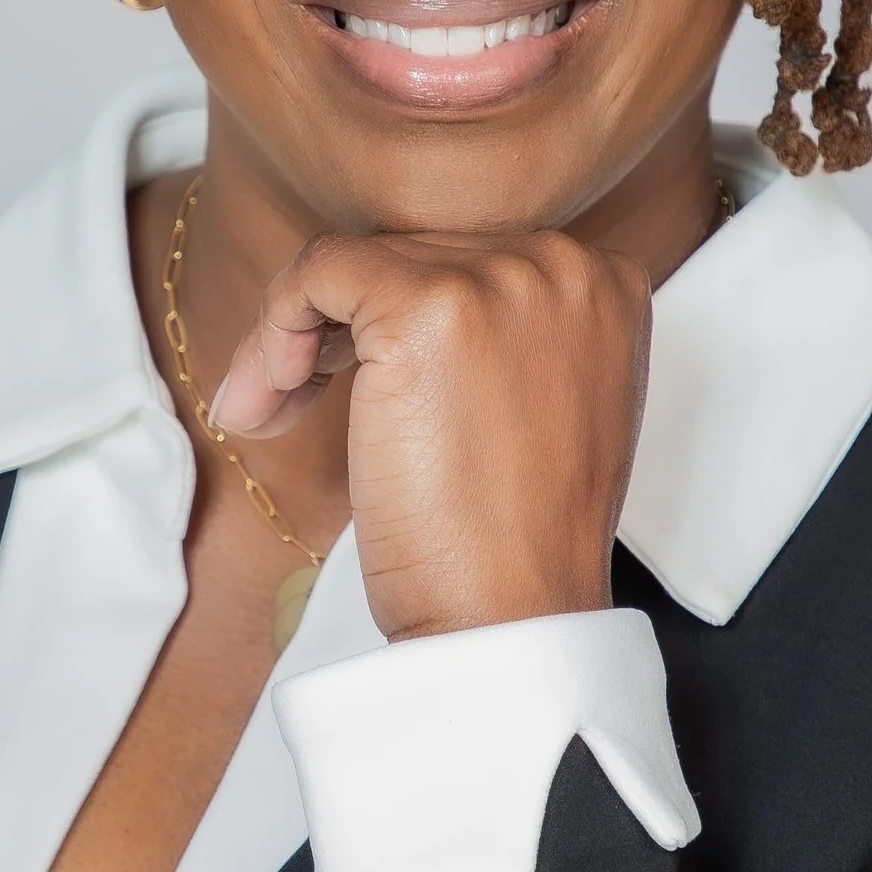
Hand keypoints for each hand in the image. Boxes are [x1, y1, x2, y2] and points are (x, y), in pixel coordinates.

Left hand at [207, 232, 650, 641]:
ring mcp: (503, 283)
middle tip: (285, 402)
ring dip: (287, 334)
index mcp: (603, 284)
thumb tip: (371, 291)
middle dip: (331, 328)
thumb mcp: (532, 403)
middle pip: (404, 253)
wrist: (509, 618)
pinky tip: (270, 395)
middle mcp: (565, 267)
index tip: (342, 377)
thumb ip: (491, 331)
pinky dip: (274, 324)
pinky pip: (318, 270)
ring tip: (268, 408)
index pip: (460, 257)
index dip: (384, 314)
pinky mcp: (430, 309)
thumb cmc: (508, 538)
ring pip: (352, 263)